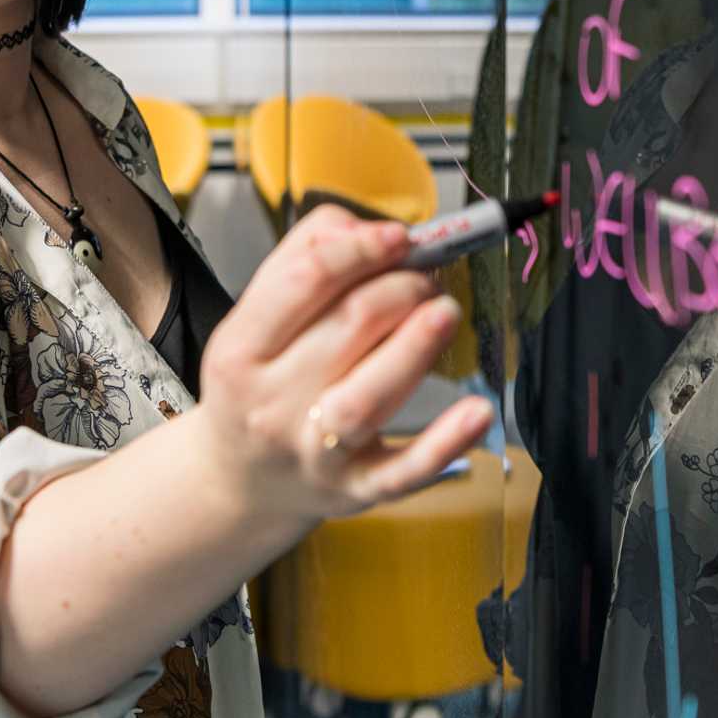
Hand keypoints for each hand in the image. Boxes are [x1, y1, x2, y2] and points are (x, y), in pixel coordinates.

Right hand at [195, 205, 493, 525]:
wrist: (239, 482)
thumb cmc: (259, 383)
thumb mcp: (254, 319)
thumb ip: (304, 257)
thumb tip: (367, 228)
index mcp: (240, 349)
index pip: (305, 282)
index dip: (361, 249)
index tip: (402, 235)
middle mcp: (271, 403)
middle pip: (347, 327)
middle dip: (402, 288)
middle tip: (427, 279)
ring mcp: (314, 451)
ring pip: (369, 395)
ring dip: (417, 345)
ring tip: (445, 313)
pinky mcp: (355, 489)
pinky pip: (403, 470)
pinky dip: (445, 443)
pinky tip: (478, 411)